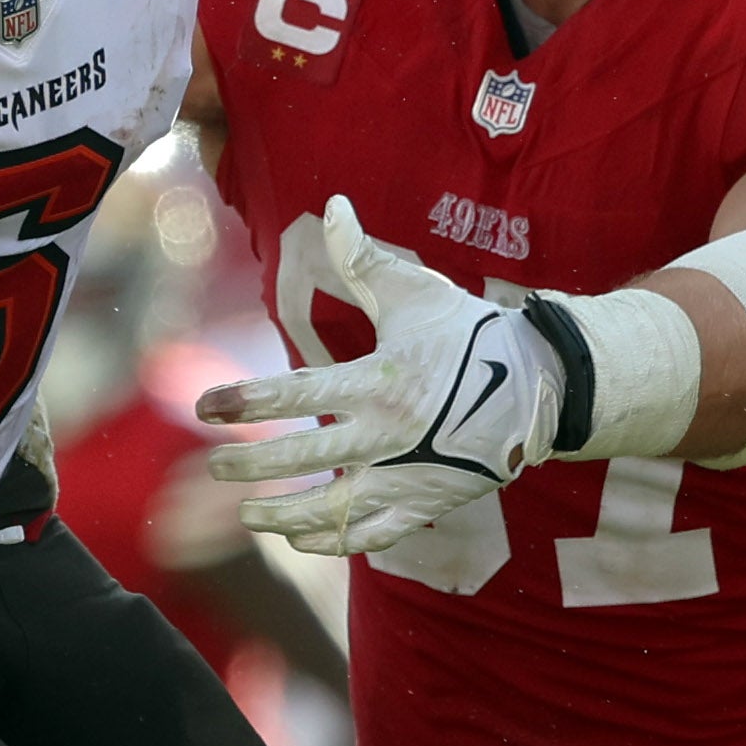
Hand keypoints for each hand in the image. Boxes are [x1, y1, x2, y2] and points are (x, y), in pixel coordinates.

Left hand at [196, 197, 559, 556]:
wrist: (540, 388)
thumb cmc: (471, 335)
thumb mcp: (417, 292)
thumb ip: (364, 258)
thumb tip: (334, 205)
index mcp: (377, 381)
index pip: (293, 394)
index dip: (244, 400)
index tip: (204, 406)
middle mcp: (386, 435)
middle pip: (301, 458)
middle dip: (249, 463)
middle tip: (214, 464)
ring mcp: (405, 476)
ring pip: (329, 510)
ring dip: (281, 514)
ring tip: (248, 513)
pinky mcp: (423, 503)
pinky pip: (369, 534)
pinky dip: (330, 540)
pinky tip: (300, 536)